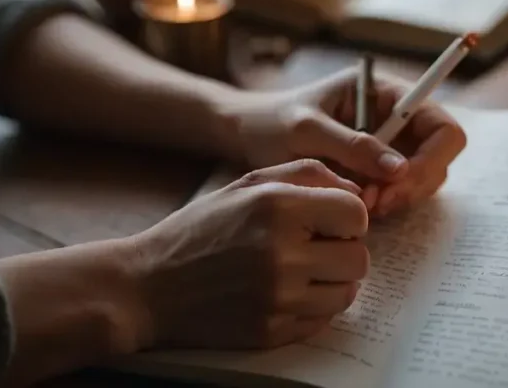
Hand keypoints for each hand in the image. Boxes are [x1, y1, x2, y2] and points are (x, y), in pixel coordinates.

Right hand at [128, 160, 368, 349]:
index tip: (327, 221)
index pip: (356, 214)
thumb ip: (307, 176)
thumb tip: (356, 192)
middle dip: (342, 250)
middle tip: (313, 247)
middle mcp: (282, 254)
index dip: (347, 217)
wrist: (148, 287)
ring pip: (347, 292)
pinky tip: (284, 293)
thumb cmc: (200, 230)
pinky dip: (312, 306)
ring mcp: (278, 299)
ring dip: (332, 281)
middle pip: (359, 257)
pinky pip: (323, 320)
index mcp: (277, 207)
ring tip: (300, 271)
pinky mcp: (272, 332)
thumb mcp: (247, 184)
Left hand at [227, 68, 465, 215]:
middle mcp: (396, 118)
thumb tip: (400, 169)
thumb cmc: (272, 122)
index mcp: (386, 93)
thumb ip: (351, 145)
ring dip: (399, 198)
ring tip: (360, 204)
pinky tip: (356, 206)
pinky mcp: (377, 171)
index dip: (433, 158)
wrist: (247, 136)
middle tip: (374, 202)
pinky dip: (386, 204)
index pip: (441, 125)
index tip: (398, 181)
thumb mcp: (307, 129)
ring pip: (423, 180)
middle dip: (413, 184)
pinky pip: (400, 192)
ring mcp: (389, 146)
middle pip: (439, 158)